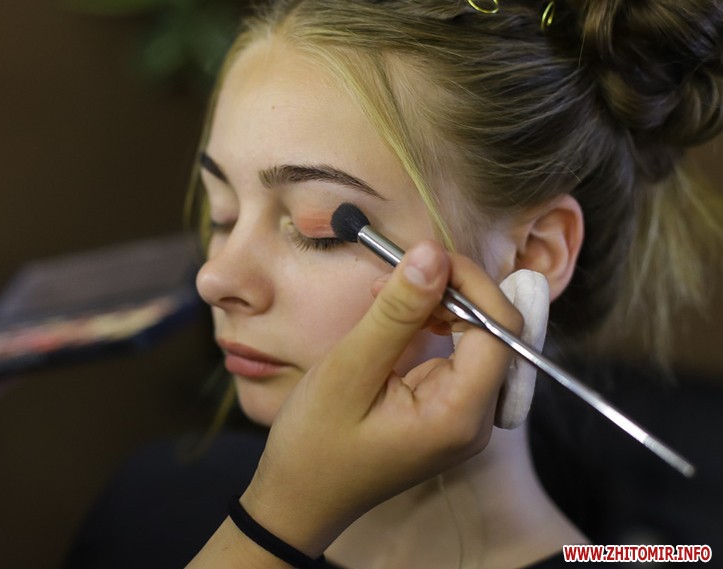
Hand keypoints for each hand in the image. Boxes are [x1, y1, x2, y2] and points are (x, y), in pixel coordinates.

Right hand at [241, 240, 522, 555]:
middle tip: (394, 274)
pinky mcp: (447, 411)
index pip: (500, 330)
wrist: (300, 498)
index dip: (470, 283)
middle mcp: (475, 419)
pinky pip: (456, 353)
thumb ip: (396, 312)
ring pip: (476, 337)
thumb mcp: (349, 370)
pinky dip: (429, 325)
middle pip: (495, 331)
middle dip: (451, 291)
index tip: (423, 256)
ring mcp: (463, 417)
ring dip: (437, 305)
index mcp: (459, 415)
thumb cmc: (315, 443)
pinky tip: (393, 319)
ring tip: (383, 295)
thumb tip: (432, 253)